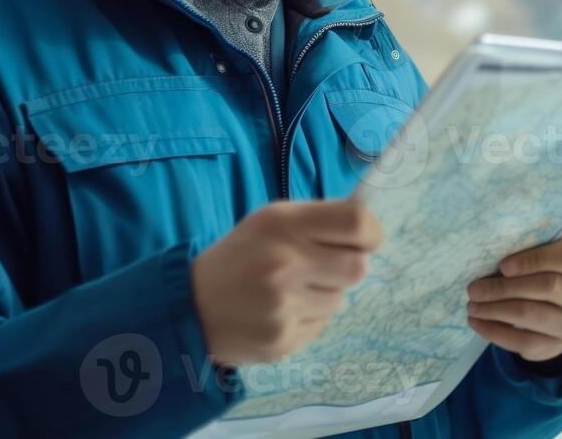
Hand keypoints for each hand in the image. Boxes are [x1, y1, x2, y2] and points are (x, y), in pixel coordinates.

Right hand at [190, 198, 381, 366]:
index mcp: (282, 224)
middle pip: (357, 267)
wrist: (190, 307)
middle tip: (324, 266)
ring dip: (324, 293)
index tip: (366, 239)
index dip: (371, 232)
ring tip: (290, 289)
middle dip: (348, 266)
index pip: (356, 222)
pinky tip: (280, 311)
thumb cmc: (242, 257)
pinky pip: (321, 324)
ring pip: (339, 299)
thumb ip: (320, 221)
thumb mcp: (272, 222)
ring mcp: (282, 306)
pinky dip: (308, 316)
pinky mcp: (282, 340)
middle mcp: (284, 263)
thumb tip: (370, 229)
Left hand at [465, 217, 561, 362]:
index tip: (504, 262)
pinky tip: (475, 320)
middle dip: (506, 286)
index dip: (535, 259)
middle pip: (548, 289)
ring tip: (471, 299)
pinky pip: (522, 344)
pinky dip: (494, 332)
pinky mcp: (556, 349)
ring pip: (531, 317)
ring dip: (495, 308)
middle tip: (474, 283)